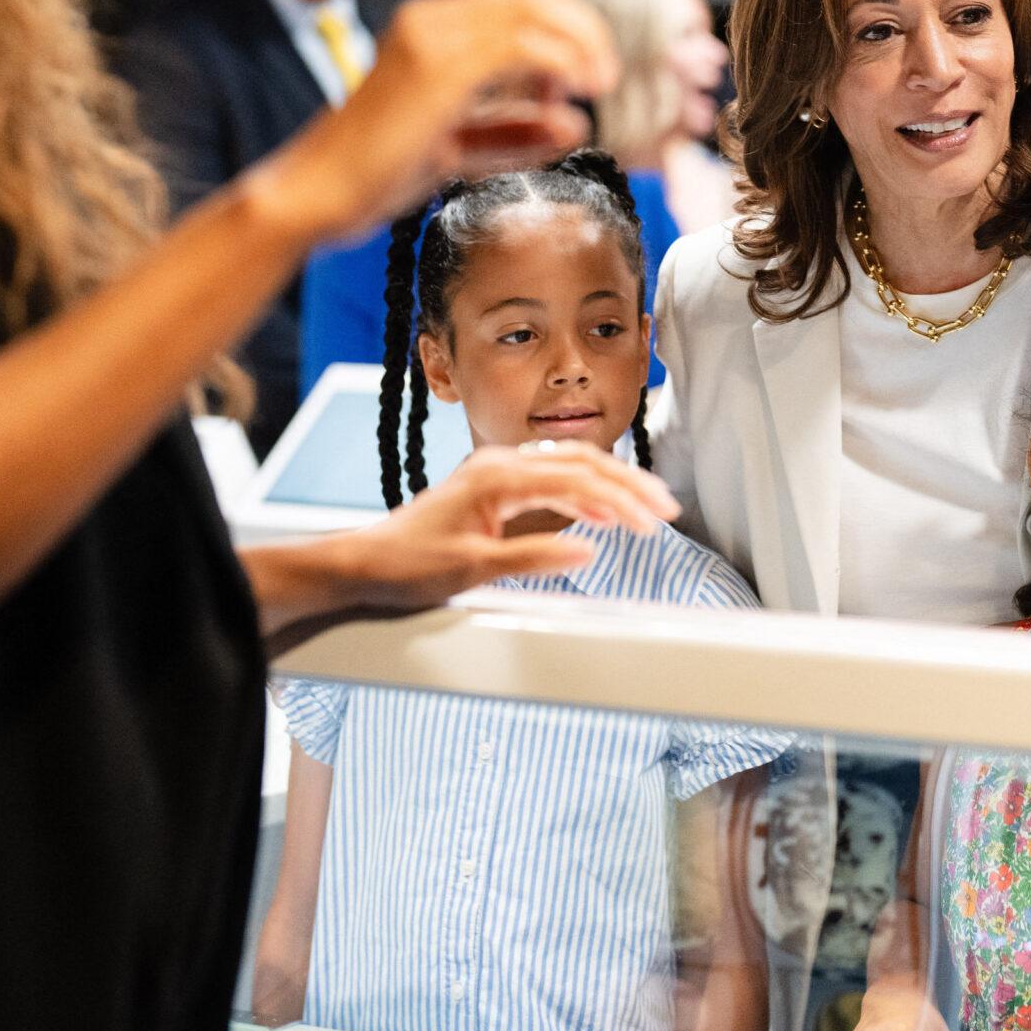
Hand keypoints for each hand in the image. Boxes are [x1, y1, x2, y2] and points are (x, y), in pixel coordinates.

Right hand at [256, 0, 619, 245]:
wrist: (319, 193)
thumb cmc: (377, 172)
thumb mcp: (459, 146)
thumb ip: (514, 131)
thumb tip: (574, 123)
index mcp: (433, 27)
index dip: (570, 25)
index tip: (591, 73)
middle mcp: (431, 19)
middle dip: (585, 27)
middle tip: (605, 77)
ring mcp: (431, 37)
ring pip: (532, 5)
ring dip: (580, 42)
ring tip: (597, 87)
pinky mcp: (437, 68)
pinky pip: (518, 44)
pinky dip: (559, 63)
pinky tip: (571, 99)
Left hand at [335, 441, 674, 613]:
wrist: (364, 563)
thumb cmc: (408, 566)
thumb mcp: (473, 569)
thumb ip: (534, 557)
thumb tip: (588, 549)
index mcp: (497, 476)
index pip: (577, 478)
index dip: (621, 499)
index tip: (652, 521)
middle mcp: (499, 464)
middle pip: (581, 461)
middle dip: (628, 484)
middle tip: (666, 509)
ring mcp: (496, 472)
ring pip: (569, 466)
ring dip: (610, 485)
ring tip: (647, 509)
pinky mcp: (494, 487)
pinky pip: (550, 478)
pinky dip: (583, 492)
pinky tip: (602, 512)